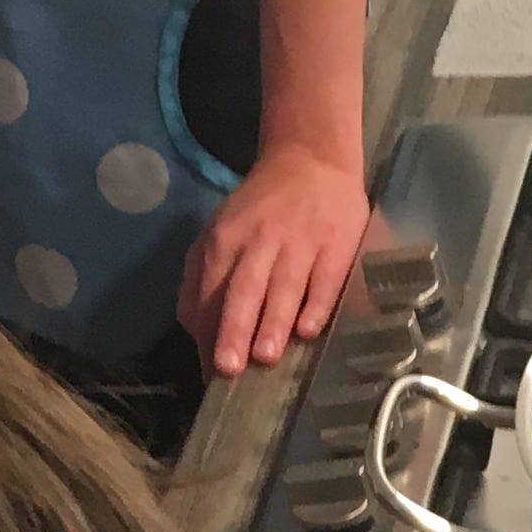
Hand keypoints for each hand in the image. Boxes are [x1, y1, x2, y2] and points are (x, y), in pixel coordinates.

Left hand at [179, 142, 370, 372]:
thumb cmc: (261, 210)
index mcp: (225, 238)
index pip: (210, 290)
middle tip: (228, 367)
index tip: (208, 370)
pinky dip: (316, 306)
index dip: (208, 332)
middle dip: (234, 328)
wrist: (312, 160)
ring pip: (284, 287)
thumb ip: (203, 276)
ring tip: (266, 356)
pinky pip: (325, 282)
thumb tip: (194, 329)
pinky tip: (308, 331)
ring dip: (273, 322)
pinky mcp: (337, 246)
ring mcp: (300, 242)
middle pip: (243, 289)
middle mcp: (259, 240)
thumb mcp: (221, 231)